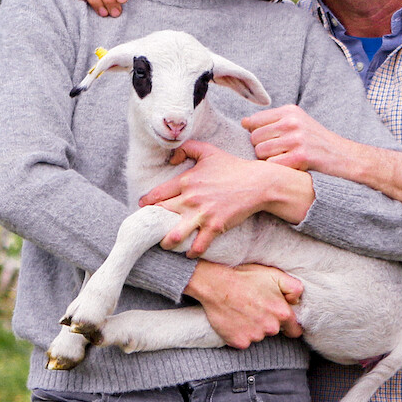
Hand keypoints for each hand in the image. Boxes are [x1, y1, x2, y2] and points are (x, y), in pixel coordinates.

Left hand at [140, 141, 307, 256]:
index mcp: (186, 181)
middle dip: (152, 224)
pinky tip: (189, 253)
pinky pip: (198, 245)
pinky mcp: (215, 226)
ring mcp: (202, 214)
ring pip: (174, 234)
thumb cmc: (233, 167)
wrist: (257, 183)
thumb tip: (172, 158)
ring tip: (165, 244)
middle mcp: (190, 198)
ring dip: (166, 242)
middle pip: (160, 215)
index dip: (147, 203)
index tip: (144, 208)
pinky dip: (191, 252)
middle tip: (150, 229)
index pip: (157, 194)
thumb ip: (187, 148)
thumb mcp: (208, 151)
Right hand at [187, 262, 304, 345]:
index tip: (283, 322)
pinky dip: (239, 333)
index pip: (295, 330)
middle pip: (274, 331)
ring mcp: (254, 337)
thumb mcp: (274, 275)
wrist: (215, 284)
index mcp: (282, 313)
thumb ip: (294, 288)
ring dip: (253, 327)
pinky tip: (234, 319)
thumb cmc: (245, 277)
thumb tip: (297, 302)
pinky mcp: (239, 342)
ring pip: (258, 335)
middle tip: (255, 307)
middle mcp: (270, 328)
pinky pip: (243, 341)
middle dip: (268, 322)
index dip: (290, 326)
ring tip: (242, 311)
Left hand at [244, 105, 366, 179]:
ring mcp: (297, 138)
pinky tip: (290, 168)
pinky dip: (277, 170)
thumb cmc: (318, 143)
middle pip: (254, 138)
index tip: (270, 143)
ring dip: (268, 161)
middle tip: (279, 155)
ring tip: (284, 161)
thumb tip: (244, 122)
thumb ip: (273, 122)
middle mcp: (292, 121)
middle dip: (261, 149)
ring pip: (260, 152)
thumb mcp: (299, 124)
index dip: (256, 135)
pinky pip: (272, 165)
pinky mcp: (301, 156)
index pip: (254, 121)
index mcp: (290, 111)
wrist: (346, 158)